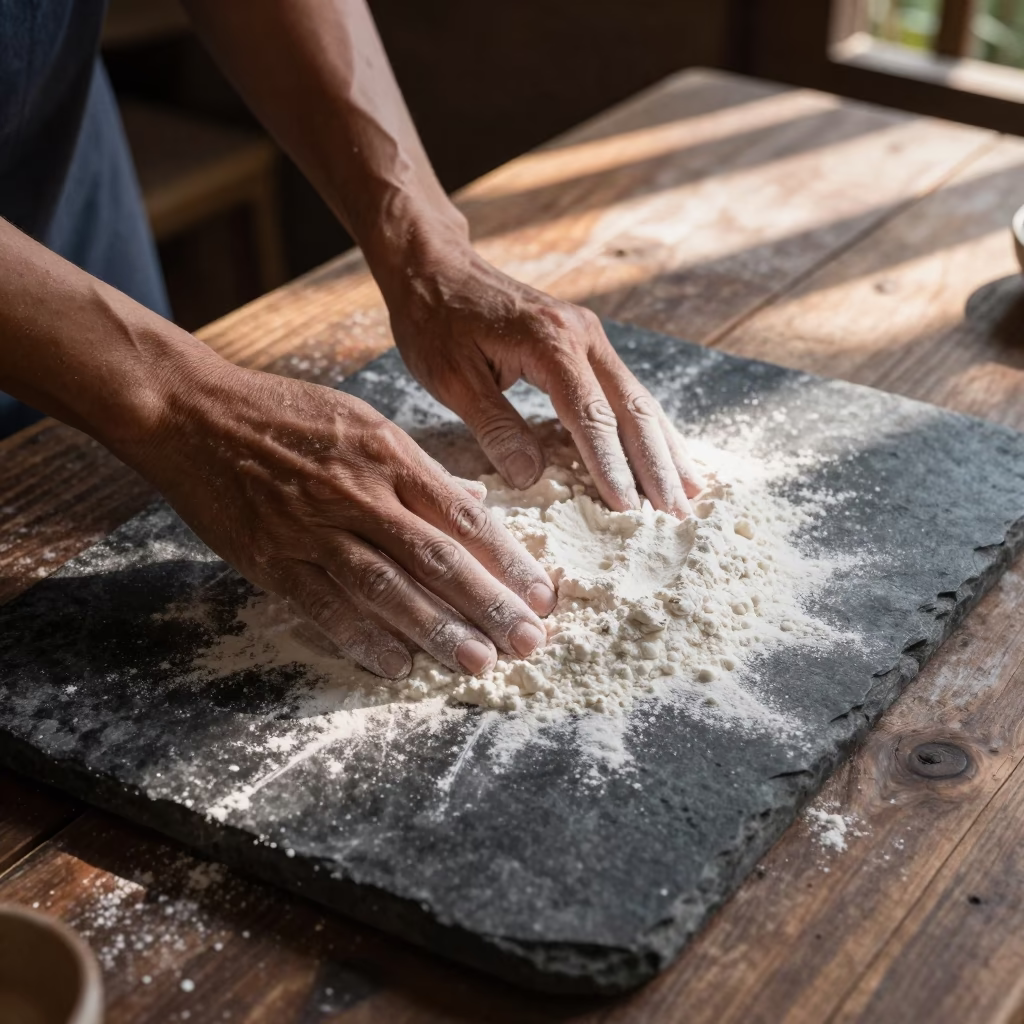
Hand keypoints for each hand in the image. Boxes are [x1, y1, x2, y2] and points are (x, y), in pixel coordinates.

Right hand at [133, 357, 556, 678]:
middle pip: (437, 558)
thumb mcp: (363, 423)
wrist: (192, 412)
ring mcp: (313, 529)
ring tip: (479, 662)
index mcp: (389, 456)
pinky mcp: (271, 557)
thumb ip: (421, 469)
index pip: (464, 517)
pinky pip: (325, 605)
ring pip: (387, 586)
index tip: (543, 594)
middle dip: (489, 604)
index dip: (508, 560)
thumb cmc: (285, 414)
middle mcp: (360, 494)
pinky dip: (363, 637)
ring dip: (437, 629)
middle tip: (529, 642)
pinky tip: (398, 666)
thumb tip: (475, 502)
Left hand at [384, 244, 703, 515]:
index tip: (629, 509)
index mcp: (549, 343)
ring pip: (639, 398)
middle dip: (656, 465)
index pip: (591, 416)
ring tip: (689, 492)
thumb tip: (531, 478)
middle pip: (632, 407)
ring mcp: (590, 336)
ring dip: (665, 447)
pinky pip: (626, 390)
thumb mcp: (451, 378)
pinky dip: (649, 426)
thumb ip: (494, 426)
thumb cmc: (436, 321)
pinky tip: (665, 452)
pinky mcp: (587, 342)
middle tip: (676, 513)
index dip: (611, 466)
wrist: (436, 265)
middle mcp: (582, 335)